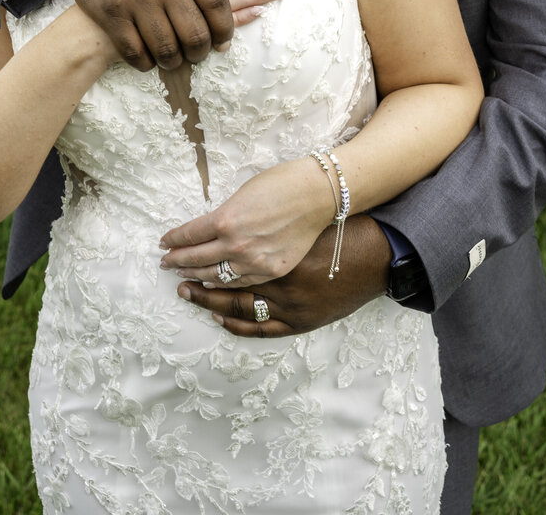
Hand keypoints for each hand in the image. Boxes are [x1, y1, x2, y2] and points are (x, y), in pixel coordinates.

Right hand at [59, 0, 289, 71]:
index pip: (219, 3)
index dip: (229, 28)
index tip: (226, 40)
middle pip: (196, 32)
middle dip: (202, 51)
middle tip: (200, 54)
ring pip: (167, 48)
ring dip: (175, 61)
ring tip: (176, 60)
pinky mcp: (111, 13)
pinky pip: (136, 52)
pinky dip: (147, 63)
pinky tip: (150, 62)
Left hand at [159, 159, 334, 286]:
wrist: (317, 194)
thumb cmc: (281, 184)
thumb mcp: (242, 194)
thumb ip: (224, 216)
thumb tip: (210, 229)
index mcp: (225, 219)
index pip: (188, 235)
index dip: (173, 240)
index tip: (164, 242)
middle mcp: (235, 244)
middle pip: (196, 258)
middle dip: (177, 260)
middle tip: (166, 262)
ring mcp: (254, 262)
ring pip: (215, 276)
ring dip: (196, 276)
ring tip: (184, 275)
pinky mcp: (272, 271)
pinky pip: (240, 283)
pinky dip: (223, 284)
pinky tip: (214, 282)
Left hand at [175, 216, 391, 336]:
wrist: (375, 250)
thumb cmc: (332, 225)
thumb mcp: (288, 216)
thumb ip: (258, 223)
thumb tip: (222, 226)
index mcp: (268, 245)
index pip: (215, 249)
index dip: (189, 247)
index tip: (170, 244)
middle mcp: (274, 277)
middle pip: (219, 279)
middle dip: (192, 273)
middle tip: (170, 269)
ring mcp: (288, 303)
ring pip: (236, 305)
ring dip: (208, 299)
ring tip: (187, 291)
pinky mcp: (301, 320)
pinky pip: (261, 328)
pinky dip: (237, 323)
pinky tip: (219, 317)